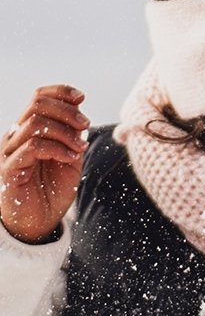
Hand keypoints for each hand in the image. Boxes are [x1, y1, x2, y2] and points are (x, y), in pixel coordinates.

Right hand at [0, 85, 87, 242]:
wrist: (39, 224)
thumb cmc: (52, 192)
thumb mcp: (70, 159)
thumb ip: (73, 136)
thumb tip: (80, 112)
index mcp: (29, 130)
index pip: (39, 97)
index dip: (60, 92)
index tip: (81, 98)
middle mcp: (16, 137)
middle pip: (37, 105)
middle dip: (67, 111)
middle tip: (85, 125)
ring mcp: (10, 152)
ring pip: (35, 124)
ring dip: (64, 132)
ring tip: (79, 147)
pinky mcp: (8, 169)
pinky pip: (32, 147)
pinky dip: (56, 148)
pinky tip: (70, 157)